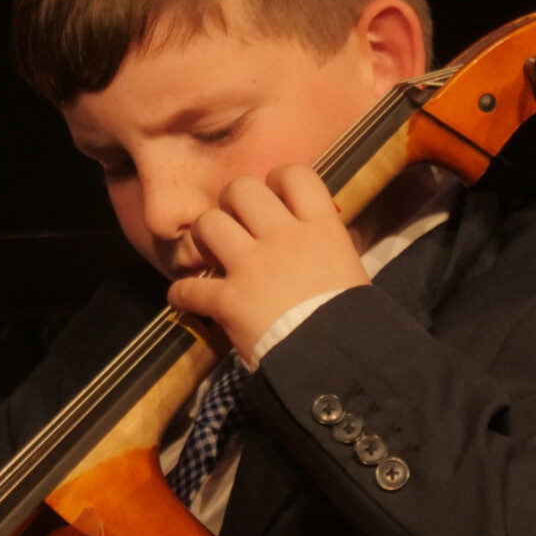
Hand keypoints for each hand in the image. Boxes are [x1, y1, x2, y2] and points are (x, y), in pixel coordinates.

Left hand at [167, 164, 369, 362]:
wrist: (341, 360)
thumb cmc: (353, 320)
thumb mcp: (350, 270)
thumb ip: (326, 247)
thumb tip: (316, 242)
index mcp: (320, 228)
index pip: (295, 174)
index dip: (277, 179)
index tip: (271, 194)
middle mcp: (284, 238)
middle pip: (241, 190)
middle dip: (231, 203)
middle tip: (233, 224)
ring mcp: (252, 267)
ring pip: (208, 224)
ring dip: (202, 238)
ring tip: (208, 254)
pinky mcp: (228, 301)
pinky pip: (189, 287)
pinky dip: (181, 294)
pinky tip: (185, 300)